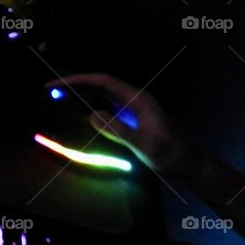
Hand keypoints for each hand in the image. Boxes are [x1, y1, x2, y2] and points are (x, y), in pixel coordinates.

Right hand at [45, 73, 200, 178]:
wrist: (192, 166)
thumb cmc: (172, 155)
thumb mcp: (145, 145)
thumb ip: (119, 130)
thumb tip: (91, 115)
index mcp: (138, 99)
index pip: (103, 81)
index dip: (79, 79)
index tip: (57, 84)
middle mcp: (134, 99)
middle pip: (101, 85)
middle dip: (76, 84)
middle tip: (52, 90)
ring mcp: (134, 109)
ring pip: (103, 96)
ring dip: (83, 95)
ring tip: (61, 97)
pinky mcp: (133, 120)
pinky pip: (108, 108)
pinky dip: (92, 106)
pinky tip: (82, 112)